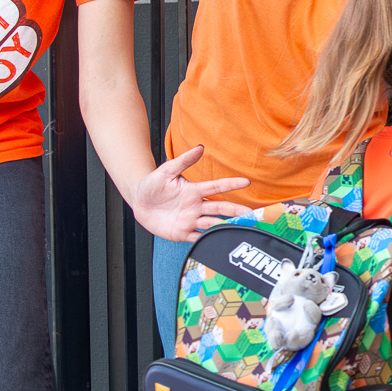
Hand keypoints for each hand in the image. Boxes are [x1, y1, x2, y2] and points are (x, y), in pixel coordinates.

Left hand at [130, 145, 251, 241]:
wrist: (139, 202)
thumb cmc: (152, 184)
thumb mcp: (166, 171)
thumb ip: (183, 160)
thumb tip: (200, 147)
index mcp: (194, 190)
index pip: (216, 187)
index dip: (231, 184)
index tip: (246, 182)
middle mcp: (195, 206)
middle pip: (220, 208)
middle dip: (236, 210)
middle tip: (252, 213)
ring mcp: (190, 220)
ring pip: (213, 224)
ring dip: (226, 226)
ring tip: (241, 229)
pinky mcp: (182, 233)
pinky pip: (197, 238)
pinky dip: (208, 241)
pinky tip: (219, 243)